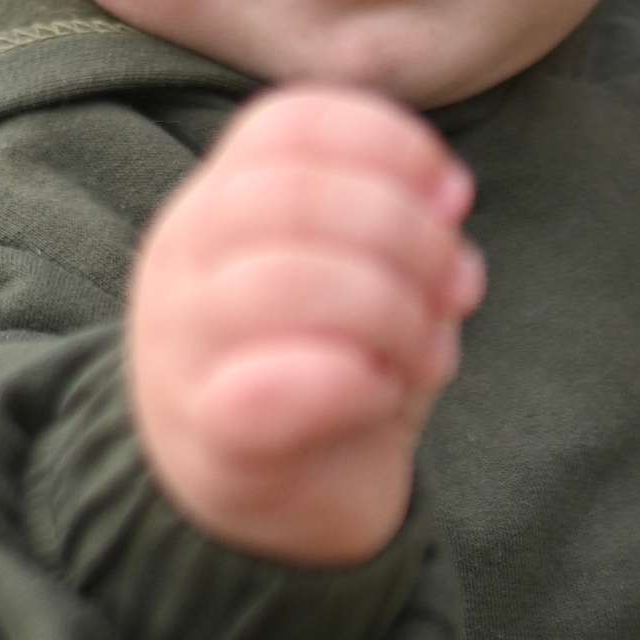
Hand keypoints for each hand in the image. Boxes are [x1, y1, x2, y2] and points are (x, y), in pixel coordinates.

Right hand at [128, 85, 485, 566]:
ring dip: (394, 313)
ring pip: (289, 281)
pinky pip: (281, 386)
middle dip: (408, 235)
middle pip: (297, 195)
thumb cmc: (327, 381)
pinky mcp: (210, 435)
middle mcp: (185, 259)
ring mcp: (183, 346)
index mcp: (222, 203)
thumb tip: (451, 199)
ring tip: (428, 352)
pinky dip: (357, 384)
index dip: (390, 144)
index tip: (453, 195)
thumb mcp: (372, 286)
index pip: (289, 124)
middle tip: (456, 288)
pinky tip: (381, 398)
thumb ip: (407, 234)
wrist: (271, 514)